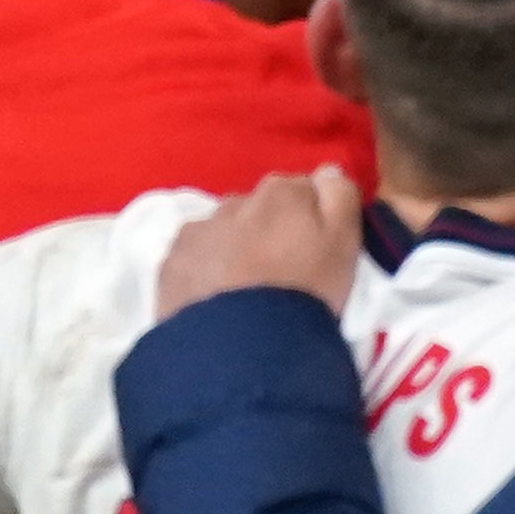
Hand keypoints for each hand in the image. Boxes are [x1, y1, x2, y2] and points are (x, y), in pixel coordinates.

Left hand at [153, 169, 361, 319]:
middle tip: (280, 271)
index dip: (310, 217)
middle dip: (267, 229)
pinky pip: (192, 256)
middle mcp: (236, 200)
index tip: (315, 248)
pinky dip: (203, 269)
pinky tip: (215, 297)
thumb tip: (325, 170)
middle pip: (259, 208)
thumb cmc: (306, 290)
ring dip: (233, 247)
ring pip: (222, 229)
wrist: (244, 343)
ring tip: (244, 288)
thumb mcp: (344, 242)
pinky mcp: (171, 263)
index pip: (302, 189)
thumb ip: (340, 196)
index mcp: (283, 192)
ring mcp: (198, 231)